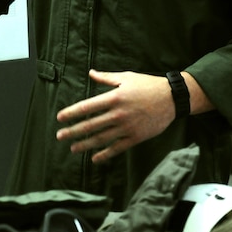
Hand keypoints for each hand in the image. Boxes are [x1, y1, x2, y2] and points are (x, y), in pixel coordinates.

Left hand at [56, 68, 175, 163]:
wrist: (172, 98)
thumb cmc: (148, 85)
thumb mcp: (126, 77)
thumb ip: (106, 77)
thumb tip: (90, 73)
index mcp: (114, 97)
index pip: (87, 107)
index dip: (71, 113)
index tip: (60, 118)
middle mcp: (118, 113)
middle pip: (90, 125)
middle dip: (73, 131)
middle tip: (60, 136)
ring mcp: (127, 127)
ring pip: (101, 139)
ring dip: (85, 144)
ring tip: (73, 148)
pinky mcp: (136, 137)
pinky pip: (117, 148)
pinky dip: (105, 154)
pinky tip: (95, 158)